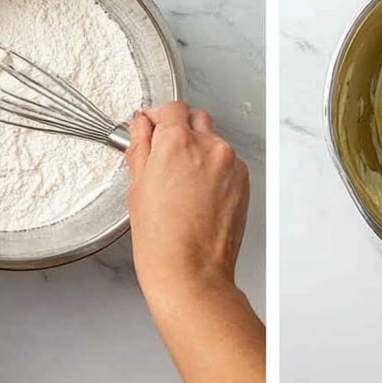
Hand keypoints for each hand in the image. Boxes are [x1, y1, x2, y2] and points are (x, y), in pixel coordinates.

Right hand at [125, 102, 249, 308]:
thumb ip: (141, 149)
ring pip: (214, 142)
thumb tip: (141, 128)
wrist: (192, 273)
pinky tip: (199, 197)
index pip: (171, 109)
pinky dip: (215, 171)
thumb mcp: (137, 188)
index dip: (158, 119)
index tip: (151, 131)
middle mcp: (209, 147)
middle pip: (196, 119)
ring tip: (183, 186)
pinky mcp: (244, 183)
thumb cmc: (162, 242)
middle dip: (180, 132)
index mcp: (176, 142)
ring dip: (199, 152)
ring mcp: (230, 165)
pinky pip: (228, 164)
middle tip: (165, 158)